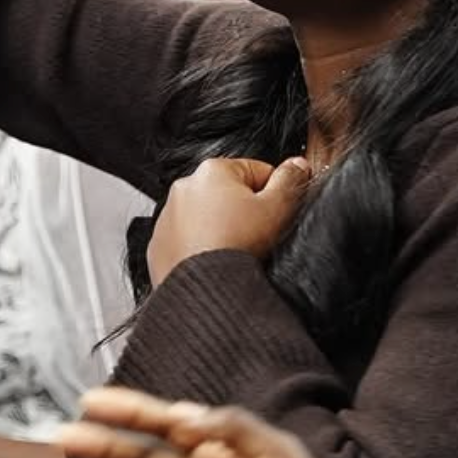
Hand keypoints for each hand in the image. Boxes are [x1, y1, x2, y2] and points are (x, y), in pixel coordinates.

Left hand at [146, 156, 312, 286]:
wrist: (203, 291)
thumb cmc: (236, 248)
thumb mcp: (278, 209)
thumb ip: (290, 182)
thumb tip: (298, 165)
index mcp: (214, 170)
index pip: (258, 171)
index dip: (275, 195)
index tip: (276, 215)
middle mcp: (185, 188)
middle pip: (230, 195)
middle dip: (245, 213)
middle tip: (257, 237)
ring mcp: (169, 217)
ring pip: (207, 219)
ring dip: (222, 231)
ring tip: (235, 252)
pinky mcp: (160, 245)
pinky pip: (188, 241)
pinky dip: (201, 250)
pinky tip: (215, 263)